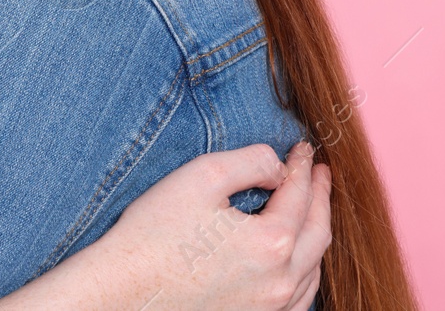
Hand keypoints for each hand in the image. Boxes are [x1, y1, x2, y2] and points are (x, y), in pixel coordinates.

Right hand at [0, 142, 330, 310]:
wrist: (123, 291)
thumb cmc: (154, 234)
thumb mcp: (201, 177)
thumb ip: (251, 161)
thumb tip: (279, 166)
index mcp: (272, 243)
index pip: (299, 195)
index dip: (303, 167)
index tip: (304, 149)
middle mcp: (280, 282)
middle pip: (318, 233)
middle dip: (321, 198)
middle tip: (319, 174)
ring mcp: (270, 309)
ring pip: (313, 270)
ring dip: (316, 235)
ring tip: (312, 212)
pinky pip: (298, 298)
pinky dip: (305, 272)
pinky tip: (296, 261)